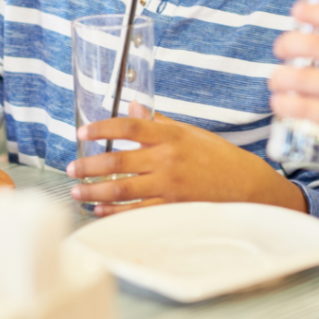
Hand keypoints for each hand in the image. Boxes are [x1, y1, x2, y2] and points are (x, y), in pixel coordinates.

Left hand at [66, 104, 307, 216]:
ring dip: (94, 190)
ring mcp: (169, 186)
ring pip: (121, 189)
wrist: (247, 185)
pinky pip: (136, 210)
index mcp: (170, 136)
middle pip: (117, 161)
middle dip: (89, 165)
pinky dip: (114, 211)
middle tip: (71, 166)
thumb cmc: (218, 157)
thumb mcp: (189, 133)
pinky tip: (100, 209)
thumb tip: (132, 107)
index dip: (101, 129)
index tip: (82, 132)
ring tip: (77, 190)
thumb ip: (158, 123)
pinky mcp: (172, 207)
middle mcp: (167, 159)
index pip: (128, 127)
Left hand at [269, 2, 318, 157]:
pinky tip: (280, 101)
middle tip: (280, 48)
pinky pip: (302, 107)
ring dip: (279, 77)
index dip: (312, 11)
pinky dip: (283, 102)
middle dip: (287, 44)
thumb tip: (315, 25)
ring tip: (276, 79)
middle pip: (314, 44)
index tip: (296, 11)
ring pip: (301, 77)